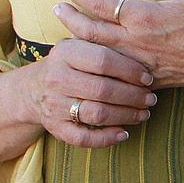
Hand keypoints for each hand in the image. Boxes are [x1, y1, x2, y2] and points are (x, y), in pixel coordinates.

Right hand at [5, 38, 155, 149]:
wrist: (32, 89)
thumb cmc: (69, 64)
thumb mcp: (79, 45)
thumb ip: (105, 44)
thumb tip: (146, 51)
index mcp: (65, 53)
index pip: (103, 60)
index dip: (130, 70)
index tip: (148, 77)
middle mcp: (56, 78)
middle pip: (102, 90)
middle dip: (133, 96)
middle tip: (151, 98)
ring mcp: (54, 105)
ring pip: (96, 114)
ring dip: (125, 116)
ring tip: (143, 114)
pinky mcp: (55, 127)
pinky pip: (83, 138)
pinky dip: (106, 139)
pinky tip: (123, 134)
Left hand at [57, 0, 183, 91]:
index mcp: (144, 16)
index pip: (103, 4)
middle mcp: (135, 40)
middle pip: (90, 31)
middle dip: (70, 18)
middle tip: (56, 9)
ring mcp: (138, 62)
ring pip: (97, 53)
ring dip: (78, 41)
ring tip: (64, 33)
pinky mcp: (145, 77)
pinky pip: (113, 72)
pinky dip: (97, 64)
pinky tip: (91, 61)